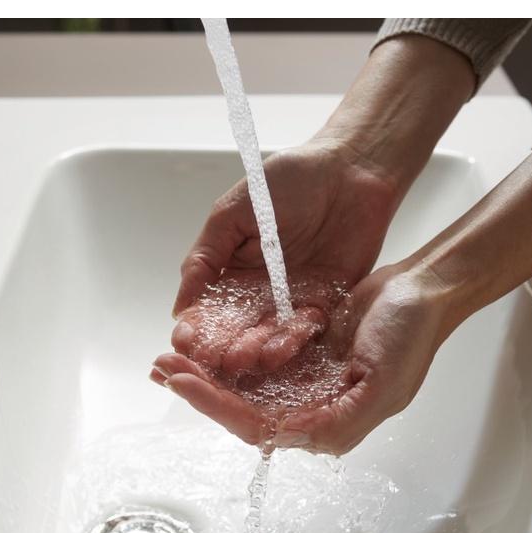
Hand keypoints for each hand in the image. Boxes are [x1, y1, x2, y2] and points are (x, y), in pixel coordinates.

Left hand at [153, 263, 455, 453]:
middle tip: (162, 368)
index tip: (183, 382)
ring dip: (204, 375)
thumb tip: (289, 438)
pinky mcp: (297, 358)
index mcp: (328, 424)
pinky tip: (196, 347)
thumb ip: (342, 418)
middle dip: (200, 391)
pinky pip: (252, 364)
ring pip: (241, 389)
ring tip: (166, 360)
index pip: (260, 426)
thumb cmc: (410, 334)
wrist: (421, 290)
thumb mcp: (383, 381)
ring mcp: (302, 384)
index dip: (217, 407)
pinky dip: (223, 357)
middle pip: (242, 410)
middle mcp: (309, 410)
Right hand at [171, 140, 398, 373]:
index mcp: (232, 272)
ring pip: (269, 336)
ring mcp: (292, 302)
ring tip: (245, 360)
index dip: (196, 328)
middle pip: (237, 331)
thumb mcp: (235, 211)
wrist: (351, 170)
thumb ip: (206, 256)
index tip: (185, 342)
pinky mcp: (326, 305)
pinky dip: (294, 340)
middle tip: (214, 362)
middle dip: (224, 348)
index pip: (208, 309)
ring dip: (256, 350)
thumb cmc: (290, 179)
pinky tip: (280, 350)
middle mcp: (259, 294)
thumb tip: (180, 306)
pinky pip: (307, 330)